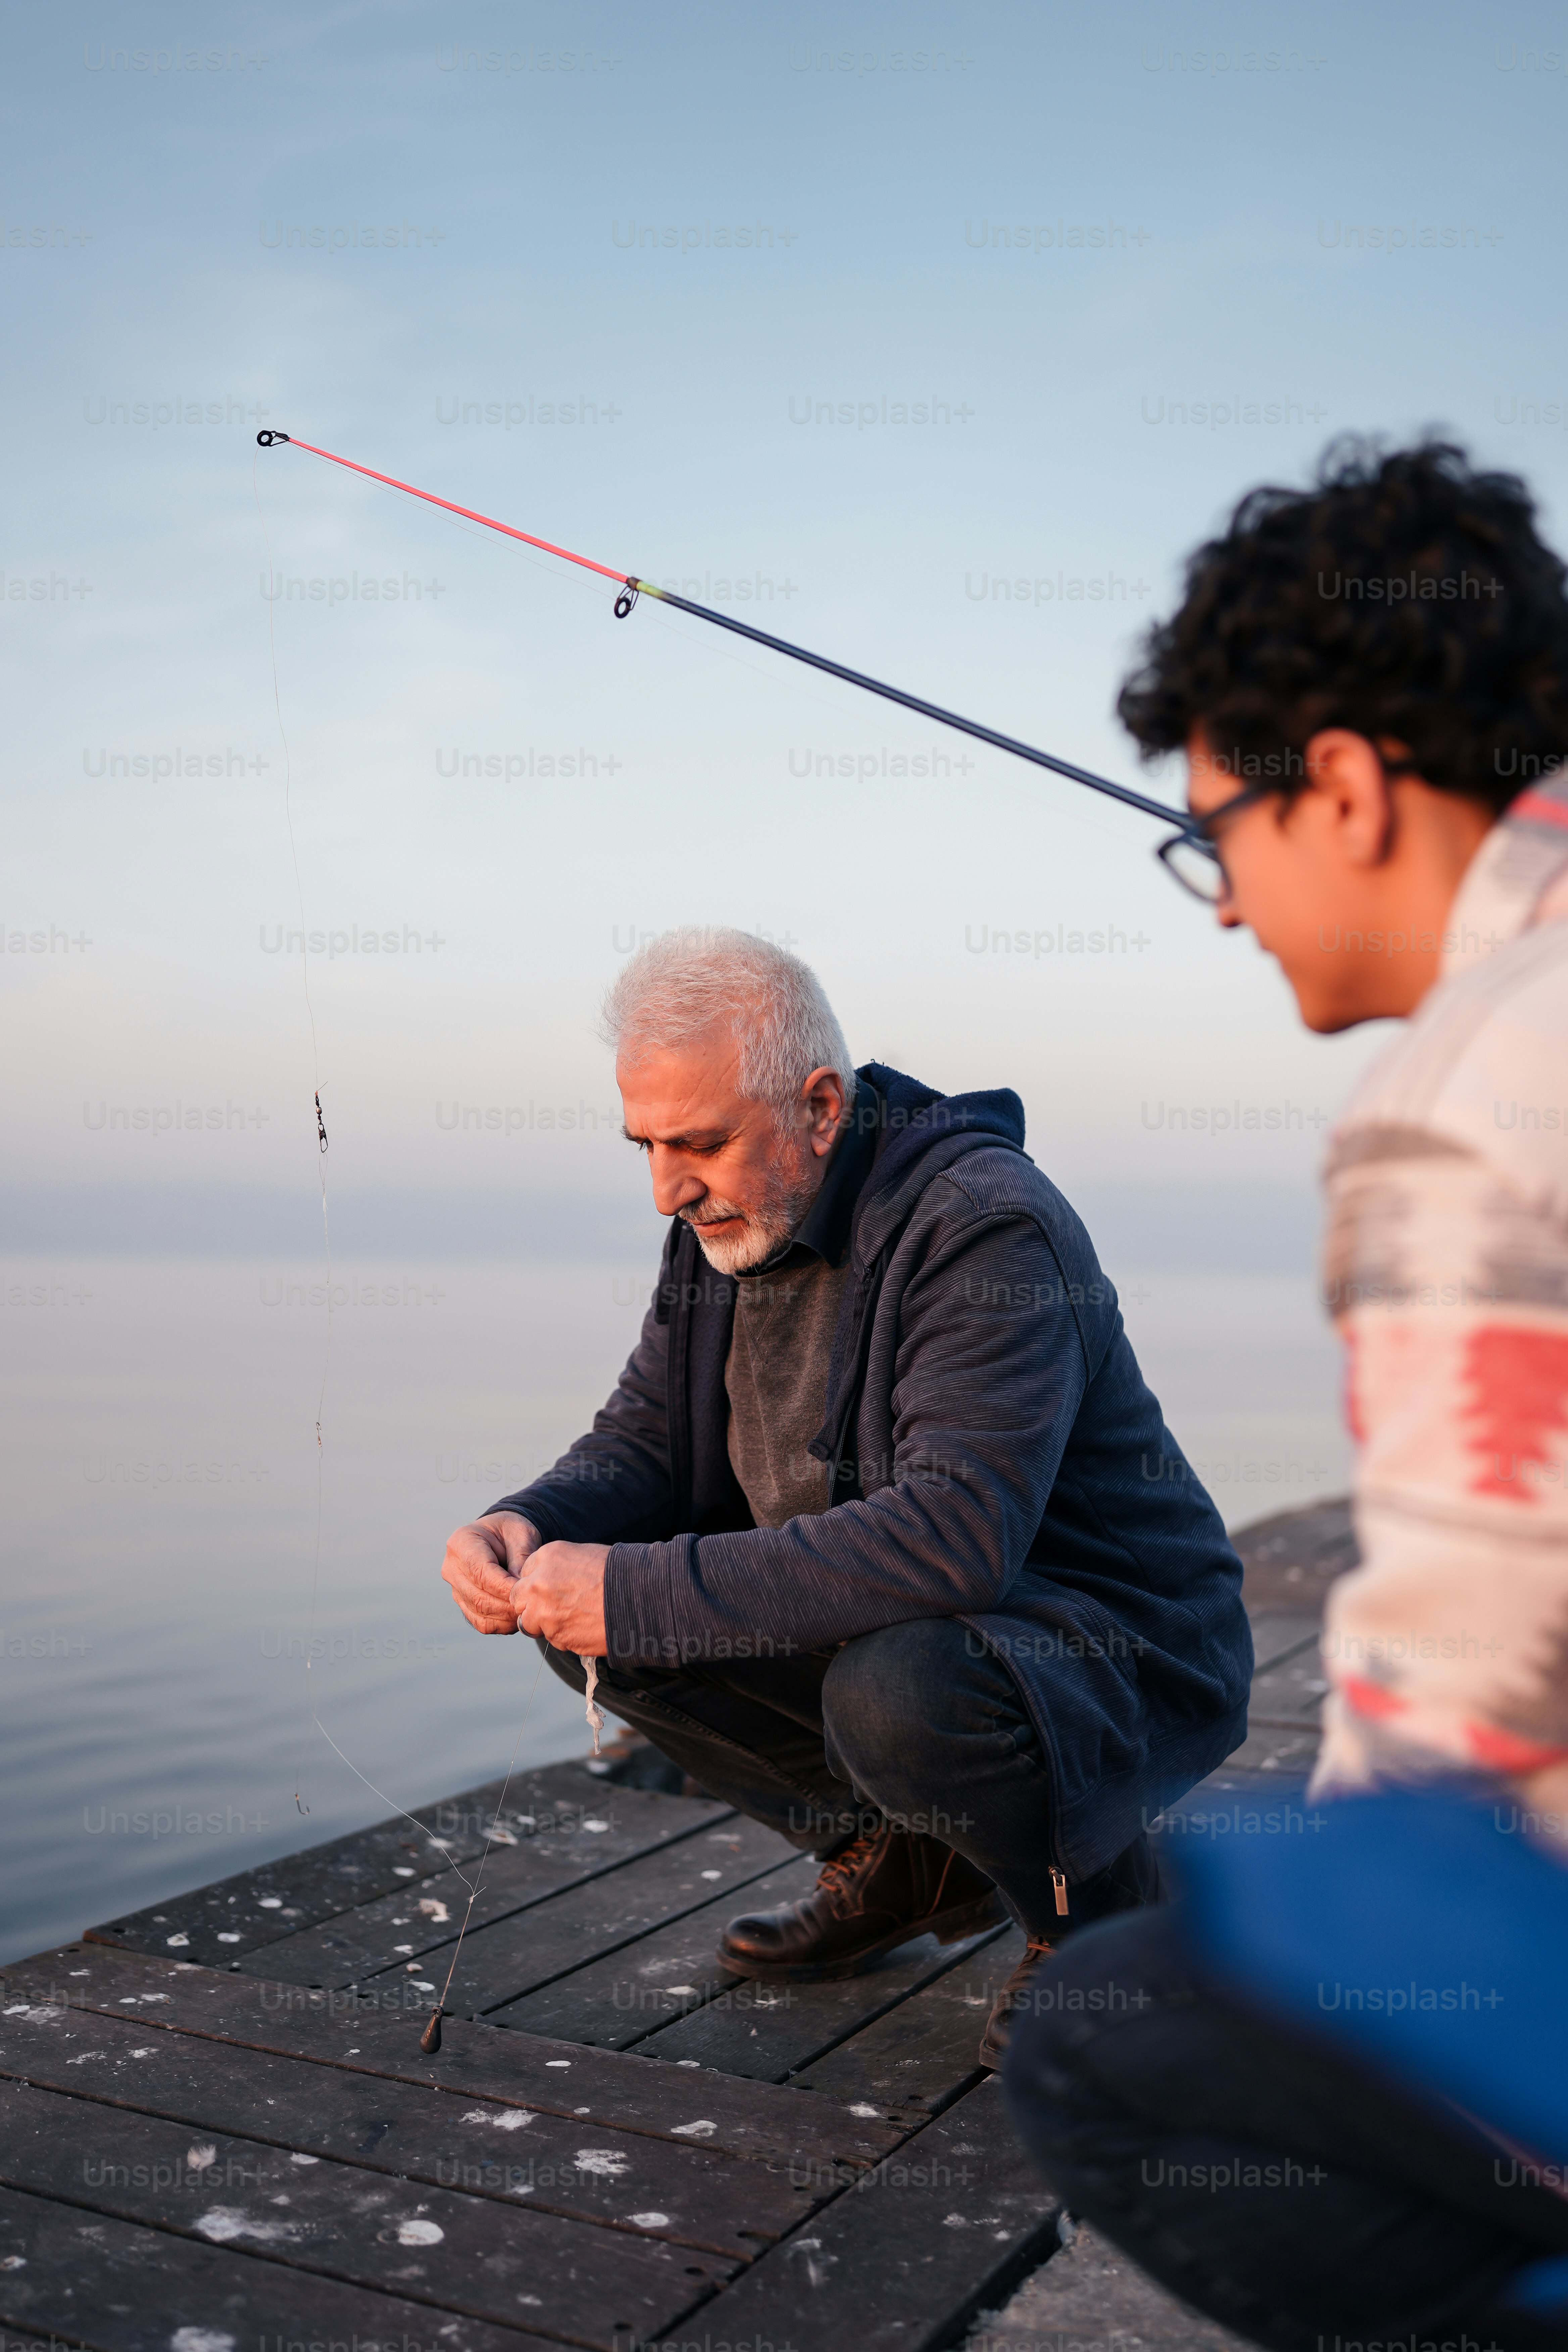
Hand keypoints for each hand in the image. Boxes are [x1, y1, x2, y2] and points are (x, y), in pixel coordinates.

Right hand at [440, 1513, 541, 1635]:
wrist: (500, 1536)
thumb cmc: (511, 1531)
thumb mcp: (521, 1534)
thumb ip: (521, 1559)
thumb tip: (521, 1589)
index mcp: (461, 1543)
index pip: (481, 1573)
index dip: (504, 1587)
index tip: (527, 1592)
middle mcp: (452, 1568)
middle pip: (478, 1596)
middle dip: (507, 1605)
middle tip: (532, 1606)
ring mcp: (455, 1588)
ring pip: (479, 1612)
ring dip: (506, 1617)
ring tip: (528, 1610)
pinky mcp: (464, 1603)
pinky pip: (481, 1622)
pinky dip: (501, 1623)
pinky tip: (517, 1616)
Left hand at [512, 1541, 609, 1657]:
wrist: (640, 1597)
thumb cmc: (617, 1573)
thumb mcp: (582, 1556)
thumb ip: (556, 1568)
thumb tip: (546, 1583)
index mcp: (546, 1557)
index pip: (525, 1574)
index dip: (536, 1585)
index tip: (550, 1590)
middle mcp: (538, 1584)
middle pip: (519, 1600)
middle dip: (532, 1605)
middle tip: (554, 1608)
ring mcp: (544, 1613)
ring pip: (530, 1623)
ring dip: (546, 1624)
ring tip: (575, 1617)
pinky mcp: (556, 1636)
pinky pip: (552, 1639)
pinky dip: (564, 1636)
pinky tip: (585, 1626)